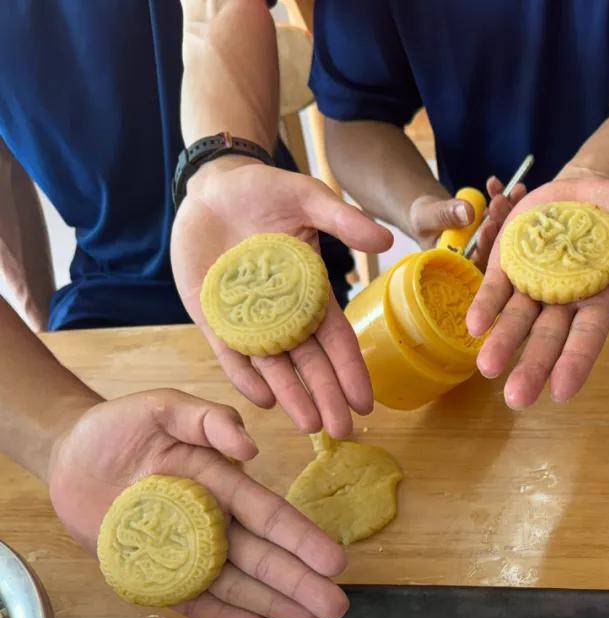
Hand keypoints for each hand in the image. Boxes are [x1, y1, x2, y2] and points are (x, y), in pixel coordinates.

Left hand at [48, 389, 349, 617]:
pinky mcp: (153, 572)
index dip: (301, 538)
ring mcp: (185, 550)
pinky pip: (191, 598)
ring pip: (236, 582)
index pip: (268, 514)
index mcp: (222, 482)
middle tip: (336, 607)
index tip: (334, 561)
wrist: (69, 454)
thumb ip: (209, 421)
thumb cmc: (121, 426)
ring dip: (273, 603)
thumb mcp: (166, 407)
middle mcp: (212, 521)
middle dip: (299, 582)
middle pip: (262, 556)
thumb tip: (248, 449)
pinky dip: (221, 615)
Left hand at [171, 158, 392, 436]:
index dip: (351, 370)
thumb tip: (387, 239)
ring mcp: (247, 318)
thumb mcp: (309, 198)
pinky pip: (230, 353)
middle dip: (327, 397)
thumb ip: (344, 220)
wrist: (212, 185)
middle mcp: (283, 314)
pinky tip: (262, 400)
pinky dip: (245, 375)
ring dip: (292, 396)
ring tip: (310, 426)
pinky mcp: (212, 317)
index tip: (366, 402)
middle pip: (309, 363)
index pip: (336, 339)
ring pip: (274, 366)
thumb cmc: (266, 190)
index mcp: (311, 293)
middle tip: (341, 430)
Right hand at [407, 176, 525, 265]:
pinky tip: (497, 184)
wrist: (429, 212)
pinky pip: (504, 215)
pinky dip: (504, 198)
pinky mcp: (497, 228)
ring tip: (511, 189)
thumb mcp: (425, 217)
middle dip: (501, 222)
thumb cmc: (422, 220)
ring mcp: (490, 242)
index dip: (485, 245)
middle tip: (500, 201)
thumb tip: (468, 213)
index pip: (476, 260)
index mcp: (459, 264)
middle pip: (496, 245)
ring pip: (505, 229)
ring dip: (508, 208)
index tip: (488, 225)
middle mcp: (479, 257)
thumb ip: (444, 216)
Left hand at [466, 175, 608, 408]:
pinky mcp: (511, 260)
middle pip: (547, 338)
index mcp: (599, 302)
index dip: (574, 364)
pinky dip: (485, 305)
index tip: (562, 393)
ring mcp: (534, 282)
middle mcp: (563, 301)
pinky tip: (474, 325)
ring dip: (502, 342)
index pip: (586, 339)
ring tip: (487, 368)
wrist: (595, 187)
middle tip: (517, 398)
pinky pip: (495, 286)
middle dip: (532, 366)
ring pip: (516, 318)